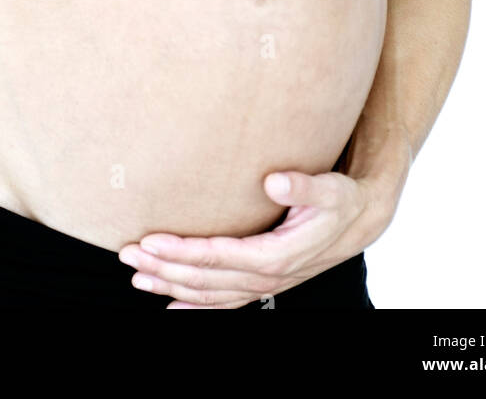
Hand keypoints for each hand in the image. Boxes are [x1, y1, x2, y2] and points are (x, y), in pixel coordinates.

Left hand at [117, 167, 398, 308]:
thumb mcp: (328, 188)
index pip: (220, 256)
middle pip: (207, 279)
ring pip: (210, 294)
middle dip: (165, 269)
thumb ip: (302, 184)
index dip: (184, 251)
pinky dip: (195, 305)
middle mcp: (268, 275)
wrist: (358, 220)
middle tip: (127, 256)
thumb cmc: (339, 198)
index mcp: (278, 254)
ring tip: (136, 277)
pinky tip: (169, 305)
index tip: (150, 241)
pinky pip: (224, 301)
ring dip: (171, 286)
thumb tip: (274, 180)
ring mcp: (264, 283)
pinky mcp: (261, 281)